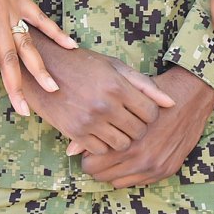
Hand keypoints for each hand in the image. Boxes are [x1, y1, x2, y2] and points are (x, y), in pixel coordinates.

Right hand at [24, 34, 175, 154]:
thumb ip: (144, 84)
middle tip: (127, 118)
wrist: (43, 69)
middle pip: (138, 130)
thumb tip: (171, 103)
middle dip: (137, 126)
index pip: (151, 112)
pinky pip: (101, 150)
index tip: (139, 108)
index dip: (149, 112)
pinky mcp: (75, 132)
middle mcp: (105, 105)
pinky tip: (98, 130)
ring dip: (122, 137)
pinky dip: (103, 144)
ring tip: (114, 125)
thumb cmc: (82, 64)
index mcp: (117, 85)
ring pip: (122, 144)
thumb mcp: (114, 66)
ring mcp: (90, 121)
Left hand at [78, 65, 213, 187]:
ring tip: (114, 153)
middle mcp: (141, 159)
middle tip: (99, 150)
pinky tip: (130, 157)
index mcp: (127, 141)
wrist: (190, 96)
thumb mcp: (120, 99)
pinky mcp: (166, 170)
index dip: (87, 154)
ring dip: (113, 170)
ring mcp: (155, 166)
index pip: (91, 165)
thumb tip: (70, 150)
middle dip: (97, 164)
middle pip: (102, 176)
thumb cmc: (149, 93)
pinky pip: (138, 183)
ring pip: (118, 182)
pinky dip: (131, 172)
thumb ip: (95, 125)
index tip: (90, 144)